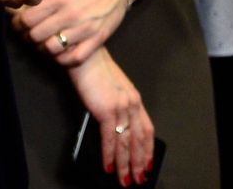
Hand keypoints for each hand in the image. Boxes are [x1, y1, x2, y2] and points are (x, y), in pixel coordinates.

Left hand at [13, 0, 127, 65]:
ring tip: (43, 43)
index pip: (26, 20)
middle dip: (28, 37)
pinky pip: (74, 58)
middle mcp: (70, 13)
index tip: (18, 24)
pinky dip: (64, 59)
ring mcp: (84, 27)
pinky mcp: (97, 37)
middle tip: (29, 35)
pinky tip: (61, 52)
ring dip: (44, 49)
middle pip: (35, 36)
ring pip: (52, 49)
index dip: (17, 24)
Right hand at [71, 49, 155, 185]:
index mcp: (135, 99)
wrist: (85, 57)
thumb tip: (113, 135)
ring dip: (125, 165)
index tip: (147, 164)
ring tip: (123, 180)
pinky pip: (110, 138)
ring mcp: (121, 107)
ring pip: (126, 143)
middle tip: (138, 180)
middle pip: (139, 140)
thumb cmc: (95, 73)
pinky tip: (108, 167)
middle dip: (138, 163)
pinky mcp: (107, 110)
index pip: (147, 129)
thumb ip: (117, 110)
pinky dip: (109, 155)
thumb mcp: (112, 92)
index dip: (147, 149)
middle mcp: (132, 103)